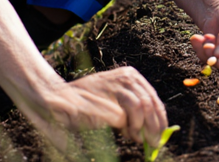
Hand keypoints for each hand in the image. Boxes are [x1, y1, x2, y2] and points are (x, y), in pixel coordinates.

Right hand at [27, 67, 167, 148]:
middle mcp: (125, 76)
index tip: (161, 134)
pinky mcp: (105, 97)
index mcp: (129, 74)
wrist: (57, 98)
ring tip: (134, 137)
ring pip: (140, 108)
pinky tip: (122, 133)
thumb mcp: (113, 100)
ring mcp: (115, 85)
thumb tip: (150, 130)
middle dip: (154, 126)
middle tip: (154, 143)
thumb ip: (131, 109)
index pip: (152, 97)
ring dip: (140, 128)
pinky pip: (122, 118)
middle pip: (149, 103)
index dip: (160, 118)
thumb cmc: (85, 102)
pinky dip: (126, 128)